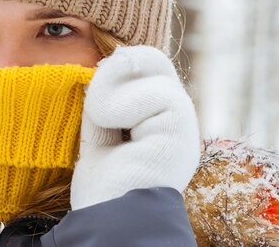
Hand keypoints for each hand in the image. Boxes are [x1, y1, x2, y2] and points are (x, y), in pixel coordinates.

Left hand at [70, 45, 199, 209]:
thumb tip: (104, 65)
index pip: (144, 64)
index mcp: (159, 117)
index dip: (116, 69)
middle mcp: (175, 115)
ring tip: (108, 129)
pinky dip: (118, 109)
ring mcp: (182, 119)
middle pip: (149, 57)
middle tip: (100, 108)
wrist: (111, 221)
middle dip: (113, 72)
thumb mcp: (101, 135)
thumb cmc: (105, 187)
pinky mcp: (182, 125)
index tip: (96, 99)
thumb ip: (106, 103)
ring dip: (108, 95)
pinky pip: (149, 91)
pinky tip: (121, 139)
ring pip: (142, 66)